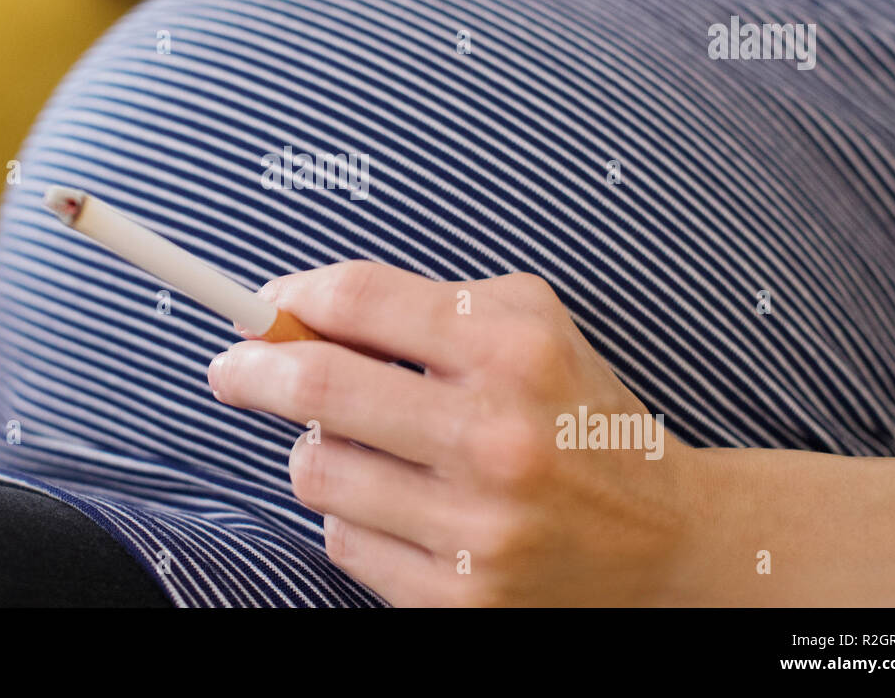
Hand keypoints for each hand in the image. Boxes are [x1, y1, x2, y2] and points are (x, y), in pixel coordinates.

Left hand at [207, 261, 701, 606]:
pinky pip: (344, 541)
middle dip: (250, 369)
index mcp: (513, 350)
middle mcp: (496, 438)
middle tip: (231, 368)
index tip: (262, 307)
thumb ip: (419, 305)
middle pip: (317, 385)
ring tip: (366, 447)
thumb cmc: (574, 412)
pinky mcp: (461, 597)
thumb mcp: (526, 325)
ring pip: (317, 470)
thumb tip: (296, 311)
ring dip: (317, 450)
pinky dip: (354, 515)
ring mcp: (477, 527)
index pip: (357, 300)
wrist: (664, 537)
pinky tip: (404, 507)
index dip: (290, 297)